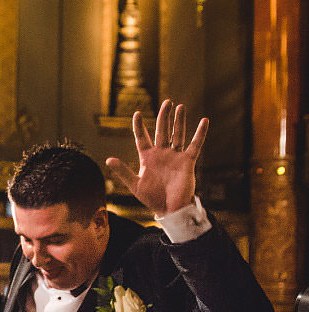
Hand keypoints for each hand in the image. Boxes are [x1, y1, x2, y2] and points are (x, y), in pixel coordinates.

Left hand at [106, 99, 207, 215]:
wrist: (170, 209)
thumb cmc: (152, 198)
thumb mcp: (135, 185)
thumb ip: (123, 171)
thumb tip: (108, 159)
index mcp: (147, 158)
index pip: (142, 137)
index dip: (139, 126)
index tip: (137, 113)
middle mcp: (161, 154)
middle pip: (162, 130)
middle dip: (164, 116)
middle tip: (167, 102)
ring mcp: (175, 156)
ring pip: (177, 134)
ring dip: (179, 121)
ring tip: (180, 106)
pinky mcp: (188, 162)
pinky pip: (195, 145)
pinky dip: (200, 133)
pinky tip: (204, 121)